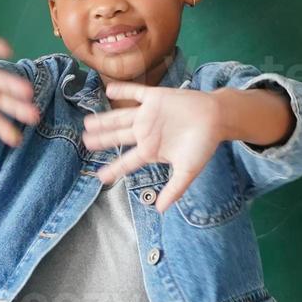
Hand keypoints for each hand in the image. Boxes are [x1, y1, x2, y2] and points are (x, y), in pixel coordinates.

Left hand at [82, 83, 225, 212]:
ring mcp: (148, 115)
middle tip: (84, 142)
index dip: (113, 169)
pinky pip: (135, 93)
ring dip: (104, 119)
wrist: (217, 118)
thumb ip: (174, 189)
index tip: (99, 177)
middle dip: (101, 140)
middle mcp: (146, 132)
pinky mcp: (155, 98)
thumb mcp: (188, 170)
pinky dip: (122, 90)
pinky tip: (108, 90)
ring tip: (88, 122)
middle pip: (118, 137)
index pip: (128, 162)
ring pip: (120, 117)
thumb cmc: (204, 144)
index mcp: (151, 150)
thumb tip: (159, 210)